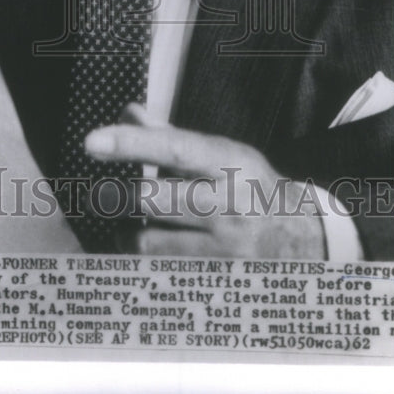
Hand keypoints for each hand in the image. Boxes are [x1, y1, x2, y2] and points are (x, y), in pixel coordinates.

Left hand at [85, 104, 325, 256]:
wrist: (302, 239)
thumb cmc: (250, 187)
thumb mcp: (221, 154)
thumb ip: (170, 137)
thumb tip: (127, 113)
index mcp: (228, 163)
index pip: (173, 147)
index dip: (130, 143)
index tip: (92, 142)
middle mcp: (227, 204)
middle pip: (152, 199)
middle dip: (116, 197)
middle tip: (98, 195)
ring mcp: (224, 247)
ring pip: (148, 241)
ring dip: (127, 234)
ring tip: (130, 227)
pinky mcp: (217, 279)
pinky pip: (160, 272)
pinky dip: (145, 262)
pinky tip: (150, 252)